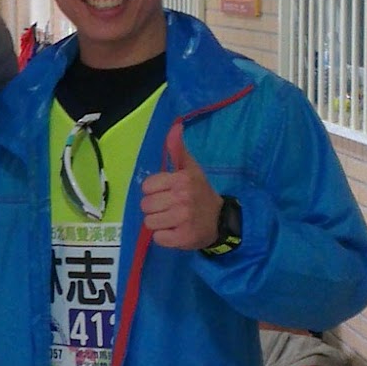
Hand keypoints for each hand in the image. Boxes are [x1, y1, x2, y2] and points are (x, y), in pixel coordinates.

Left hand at [140, 120, 221, 249]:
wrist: (220, 220)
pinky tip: (175, 231)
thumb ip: (178, 149)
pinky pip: (158, 238)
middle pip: (146, 205)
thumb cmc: (200, 192)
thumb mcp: (191, 169)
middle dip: (155, 208)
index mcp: (181, 180)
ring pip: (149, 222)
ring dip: (159, 223)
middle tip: (169, 208)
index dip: (154, 191)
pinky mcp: (182, 238)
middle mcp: (182, 198)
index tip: (166, 192)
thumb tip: (175, 126)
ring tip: (172, 220)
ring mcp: (182, 219)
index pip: (147, 186)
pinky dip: (164, 237)